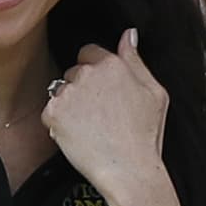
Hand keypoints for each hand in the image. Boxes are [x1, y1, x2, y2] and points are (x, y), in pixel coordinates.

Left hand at [42, 31, 170, 205]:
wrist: (129, 171)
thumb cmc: (145, 136)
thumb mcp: (155, 92)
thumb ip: (136, 60)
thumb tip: (128, 35)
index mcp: (113, 64)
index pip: (89, 52)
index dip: (96, 72)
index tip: (103, 92)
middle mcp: (88, 74)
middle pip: (74, 72)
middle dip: (82, 89)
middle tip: (99, 114)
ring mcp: (68, 93)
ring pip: (61, 92)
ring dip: (70, 105)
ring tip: (90, 127)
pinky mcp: (53, 113)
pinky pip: (50, 112)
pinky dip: (59, 124)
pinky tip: (79, 135)